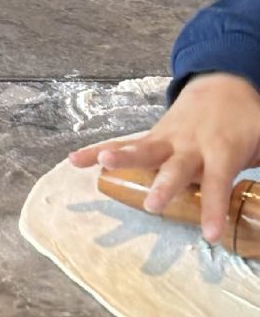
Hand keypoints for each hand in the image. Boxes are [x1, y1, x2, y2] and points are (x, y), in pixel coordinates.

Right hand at [69, 73, 259, 243]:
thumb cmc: (248, 121)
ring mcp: (168, 137)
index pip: (218, 182)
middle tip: (154, 204)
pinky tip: (75, 161)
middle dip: (164, 184)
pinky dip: (98, 152)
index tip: (207, 233)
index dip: (213, 206)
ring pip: (143, 147)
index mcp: (221, 149)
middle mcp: (190, 144)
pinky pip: (122, 143)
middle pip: (176, 166)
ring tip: (103, 165)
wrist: (223, 83)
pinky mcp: (152, 135)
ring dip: (122, 156)